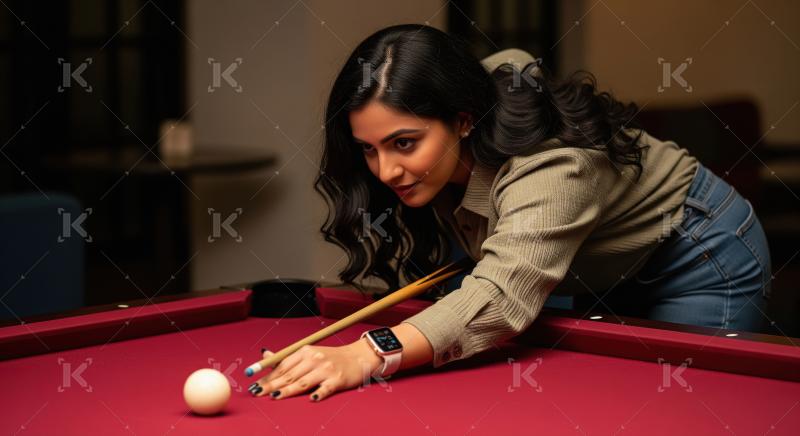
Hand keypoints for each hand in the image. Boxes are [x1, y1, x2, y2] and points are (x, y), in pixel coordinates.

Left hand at [248, 339, 383, 401]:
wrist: (358, 357)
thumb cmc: (330, 358)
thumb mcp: (309, 353)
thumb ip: (286, 357)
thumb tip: (264, 354)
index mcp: (305, 351)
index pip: (283, 365)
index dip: (268, 375)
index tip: (255, 384)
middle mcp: (315, 358)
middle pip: (290, 374)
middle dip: (272, 384)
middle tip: (257, 393)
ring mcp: (327, 369)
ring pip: (304, 382)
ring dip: (288, 390)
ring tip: (274, 396)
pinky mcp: (338, 379)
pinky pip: (326, 388)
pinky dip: (319, 393)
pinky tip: (312, 399)